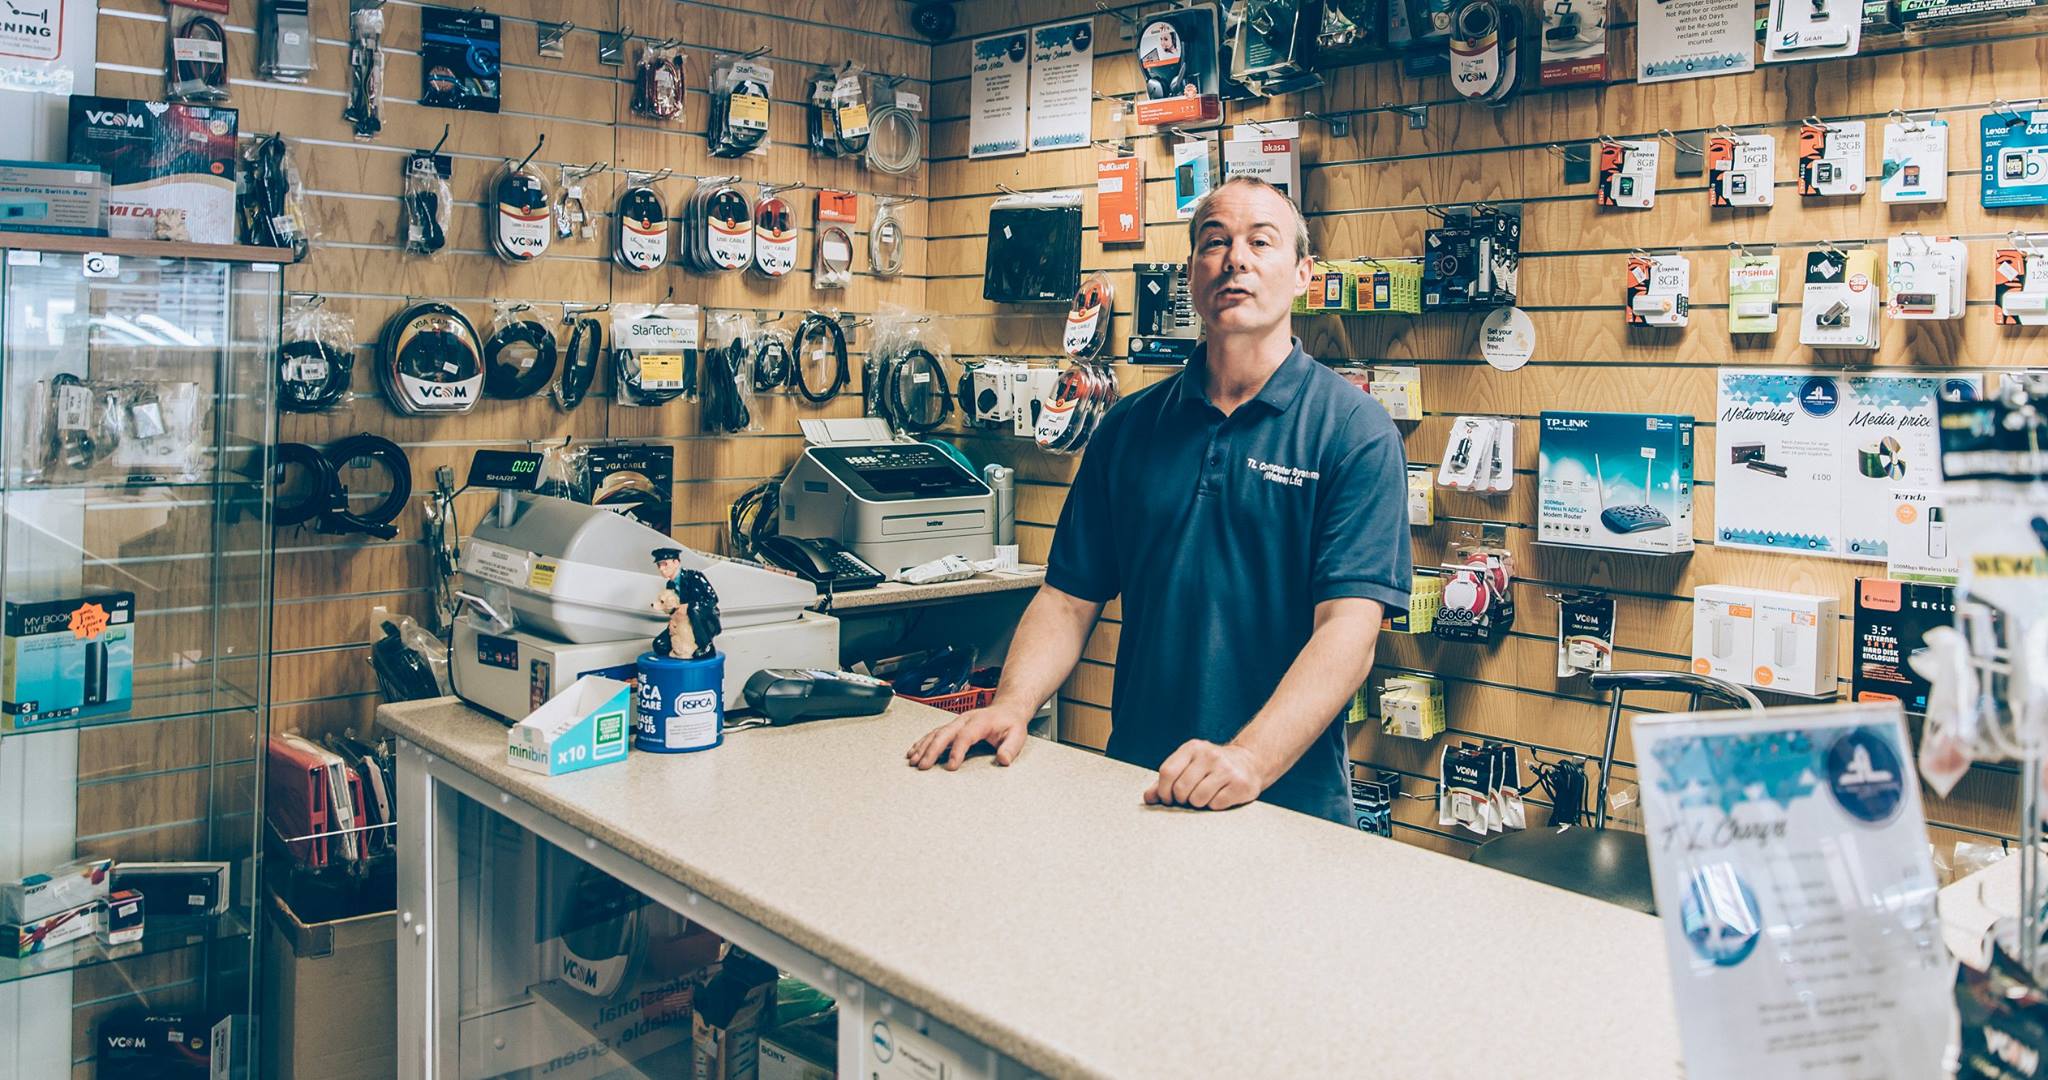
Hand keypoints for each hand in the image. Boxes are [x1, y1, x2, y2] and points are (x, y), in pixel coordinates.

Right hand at [905, 706, 1030, 770]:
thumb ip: (1011, 748)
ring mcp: (957, 722)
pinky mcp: (952, 726)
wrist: (1007, 709)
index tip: (951, 766)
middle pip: (944, 733)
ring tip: (914, 760)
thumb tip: (1003, 760)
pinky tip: (914, 751)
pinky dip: (923, 742)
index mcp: (980, 721)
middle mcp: (965, 720)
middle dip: (932, 750)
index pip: (965, 736)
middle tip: (923, 766)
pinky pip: (934, 733)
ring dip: (923, 746)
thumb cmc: (1010, 723)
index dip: (957, 751)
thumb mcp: (1018, 735)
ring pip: (936, 733)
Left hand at [1143, 740, 1265, 810]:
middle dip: (1181, 800)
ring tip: (1206, 795)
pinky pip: (1215, 805)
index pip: (1167, 772)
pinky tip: (1221, 796)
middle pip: (1181, 789)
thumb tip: (1148, 798)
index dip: (1163, 791)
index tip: (1168, 799)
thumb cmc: (1211, 768)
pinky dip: (1214, 806)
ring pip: (1197, 799)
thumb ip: (1166, 781)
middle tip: (1189, 799)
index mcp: (1192, 748)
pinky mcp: (1240, 784)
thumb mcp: (1188, 766)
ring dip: (1198, 804)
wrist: (1249, 763)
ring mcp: (1226, 769)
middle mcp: (1209, 755)